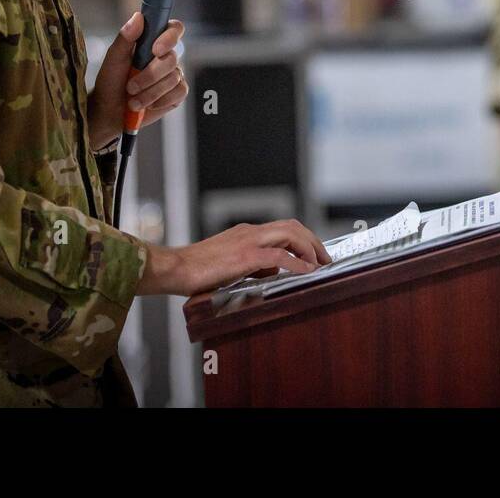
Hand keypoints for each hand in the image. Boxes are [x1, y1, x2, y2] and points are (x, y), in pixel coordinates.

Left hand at [87, 13, 187, 149]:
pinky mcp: (177, 93)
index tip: (156, 50)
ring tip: (133, 100)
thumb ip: (126, 37)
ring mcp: (174, 75)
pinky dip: (160, 101)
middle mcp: (167, 56)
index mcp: (153, 41)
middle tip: (130, 86)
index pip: (173, 29)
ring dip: (150, 92)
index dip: (169, 37)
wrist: (110, 111)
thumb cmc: (110, 82)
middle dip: (150, 75)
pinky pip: (179, 93)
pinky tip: (147, 105)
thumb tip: (138, 16)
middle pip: (172, 58)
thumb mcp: (113, 58)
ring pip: (173, 78)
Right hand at [139, 220, 332, 295]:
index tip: (315, 252)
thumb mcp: (229, 265)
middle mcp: (249, 232)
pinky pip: (279, 257)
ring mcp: (247, 241)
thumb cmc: (196, 271)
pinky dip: (297, 263)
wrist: (174, 268)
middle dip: (313, 240)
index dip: (303, 237)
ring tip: (320, 263)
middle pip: (292, 226)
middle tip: (325, 258)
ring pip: (290, 234)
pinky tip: (306, 271)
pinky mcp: (244, 257)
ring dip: (309, 248)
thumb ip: (250, 265)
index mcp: (245, 233)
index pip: (283, 228)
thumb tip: (270, 273)